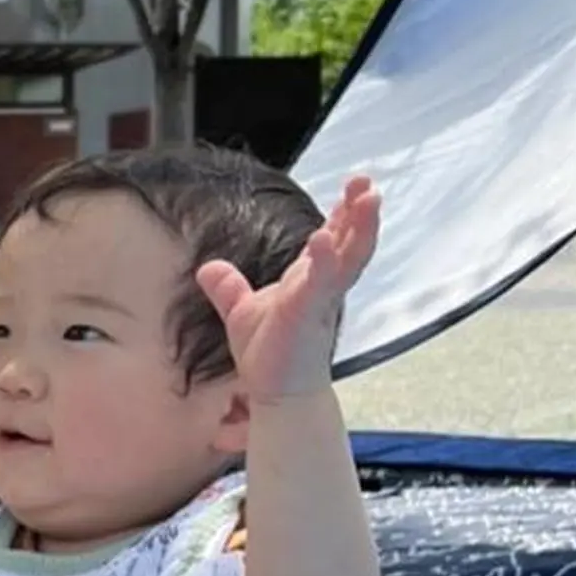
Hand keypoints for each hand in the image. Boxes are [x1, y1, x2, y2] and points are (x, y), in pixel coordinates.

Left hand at [196, 176, 379, 403]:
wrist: (278, 394)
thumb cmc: (270, 355)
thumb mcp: (243, 313)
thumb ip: (230, 289)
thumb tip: (208, 268)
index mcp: (311, 281)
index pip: (332, 240)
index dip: (343, 214)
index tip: (355, 187)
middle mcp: (323, 287)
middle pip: (350, 242)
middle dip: (361, 212)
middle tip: (366, 182)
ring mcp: (320, 301)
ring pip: (349, 258)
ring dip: (359, 227)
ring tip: (366, 198)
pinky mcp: (309, 315)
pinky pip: (321, 284)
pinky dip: (323, 261)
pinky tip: (322, 238)